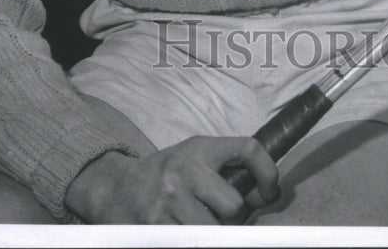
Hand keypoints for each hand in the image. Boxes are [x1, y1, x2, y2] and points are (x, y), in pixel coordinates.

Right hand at [65, 136, 278, 223]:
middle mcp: (185, 170)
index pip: (248, 149)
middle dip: (235, 216)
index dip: (268, 171)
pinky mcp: (157, 227)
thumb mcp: (195, 157)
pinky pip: (193, 242)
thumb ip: (226, 169)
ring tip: (204, 225)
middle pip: (234, 204)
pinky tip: (188, 233)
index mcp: (200, 148)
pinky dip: (196, 241)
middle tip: (223, 216)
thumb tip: (265, 195)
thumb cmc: (168, 174)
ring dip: (216, 234)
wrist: (118, 188)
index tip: (270, 192)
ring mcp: (169, 201)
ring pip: (215, 231)